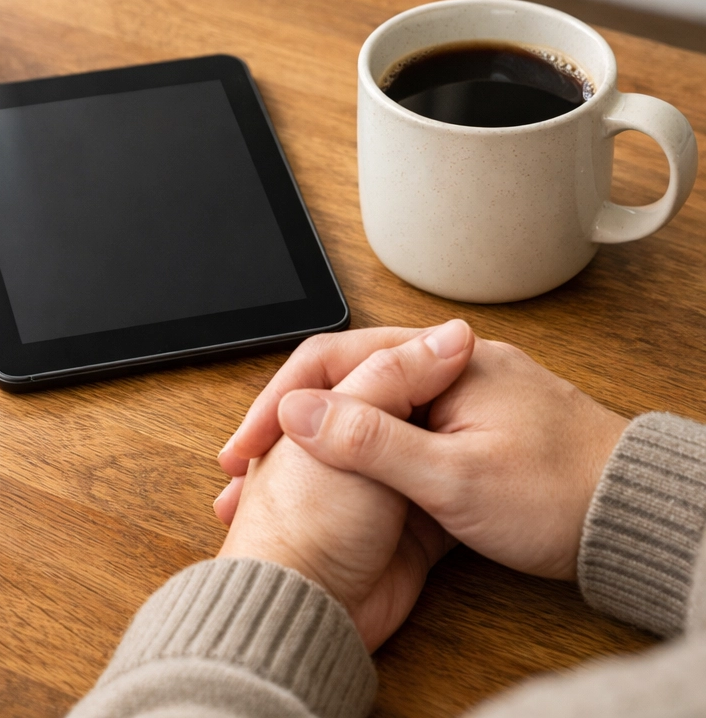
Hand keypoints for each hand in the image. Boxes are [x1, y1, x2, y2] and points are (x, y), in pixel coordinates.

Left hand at [216, 328, 470, 649]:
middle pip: (401, 395)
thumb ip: (393, 378)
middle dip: (438, 388)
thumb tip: (450, 335)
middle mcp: (348, 436)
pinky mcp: (410, 520)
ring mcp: (379, 478)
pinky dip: (461, 475)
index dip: (415, 351)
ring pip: (424, 436)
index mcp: (323, 405)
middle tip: (483, 381)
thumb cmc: (311, 521)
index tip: (461, 348)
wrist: (312, 613)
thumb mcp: (356, 432)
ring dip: (451, 430)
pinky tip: (492, 466)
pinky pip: (441, 485)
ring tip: (495, 418)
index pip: (360, 354)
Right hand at [275, 327, 628, 579]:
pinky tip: (333, 484)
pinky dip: (355, 456)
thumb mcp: (456, 478)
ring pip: (365, 408)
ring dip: (318, 441)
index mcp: (443, 359)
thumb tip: (300, 412)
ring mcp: (454, 397)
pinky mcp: (464, 430)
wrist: (634, 521)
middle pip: (345, 381)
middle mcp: (446, 368)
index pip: (335, 361)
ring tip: (274, 479)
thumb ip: (374, 442)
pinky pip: (392, 431)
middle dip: (290, 422)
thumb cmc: (561, 495)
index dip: (281, 402)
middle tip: (247, 466)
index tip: (247, 445)